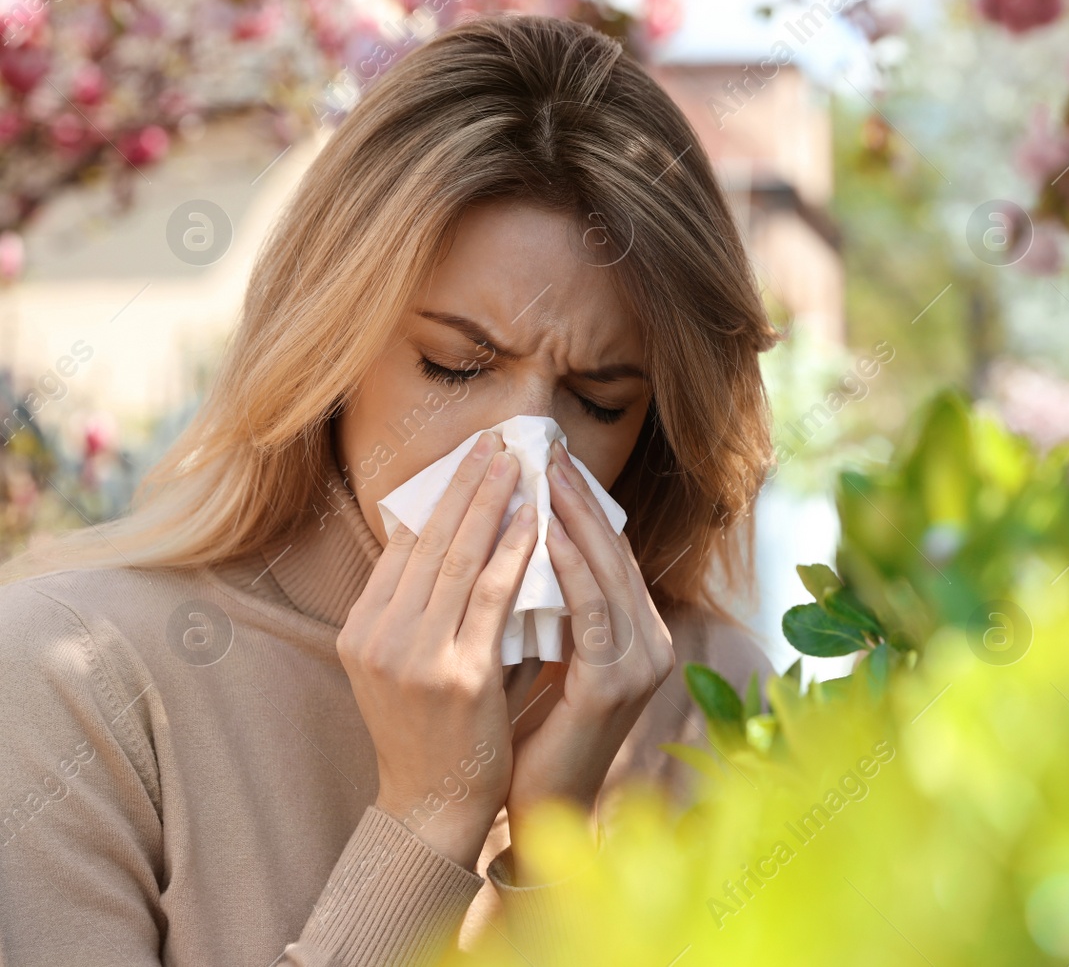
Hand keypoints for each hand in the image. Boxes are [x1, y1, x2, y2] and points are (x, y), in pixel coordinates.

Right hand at [337, 431, 538, 870]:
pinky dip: (513, 552)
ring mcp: (415, 656)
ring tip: (515, 463)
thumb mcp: (406, 663)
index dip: (436, 498)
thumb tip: (460, 539)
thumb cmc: (433, 731)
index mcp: (360, 630)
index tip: (466, 459)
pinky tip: (531, 521)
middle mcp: (378, 637)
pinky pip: (491, 597)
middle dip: (463, 485)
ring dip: (490, 503)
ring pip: (458, 560)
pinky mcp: (457, 674)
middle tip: (494, 441)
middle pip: (426, 542)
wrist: (432, 805)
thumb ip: (425, 609)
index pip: (400, 548)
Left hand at [504, 439, 675, 880]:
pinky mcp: (614, 683)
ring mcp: (640, 663)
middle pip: (614, 552)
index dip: (581, 504)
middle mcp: (651, 643)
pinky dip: (567, 565)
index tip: (546, 459)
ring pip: (605, 571)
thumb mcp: (543, 655)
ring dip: (571, 518)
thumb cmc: (529, 734)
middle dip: (578, 497)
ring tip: (541, 474)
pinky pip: (591, 609)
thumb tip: (507, 539)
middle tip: (544, 448)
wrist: (535, 811)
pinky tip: (540, 531)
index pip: (609, 553)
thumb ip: (543, 606)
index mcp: (637, 634)